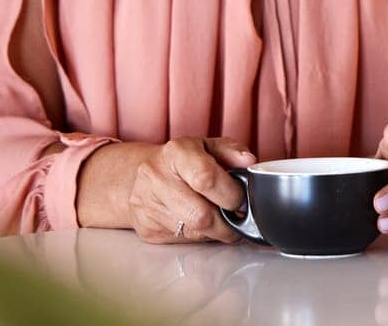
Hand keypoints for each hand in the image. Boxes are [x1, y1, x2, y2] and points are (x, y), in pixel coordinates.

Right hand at [127, 136, 254, 244]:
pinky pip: (182, 240)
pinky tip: (201, 223)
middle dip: (227, 222)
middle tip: (237, 217)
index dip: (230, 194)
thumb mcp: (209, 146)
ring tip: (220, 219)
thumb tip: (249, 163)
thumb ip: (232, 152)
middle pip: (200, 215)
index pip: (206, 178)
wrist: (137, 175)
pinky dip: (199, 236)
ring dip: (215, 231)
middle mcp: (157, 178)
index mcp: (177, 153)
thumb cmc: (182, 160)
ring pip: (193, 232)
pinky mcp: (147, 228)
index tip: (241, 198)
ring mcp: (148, 206)